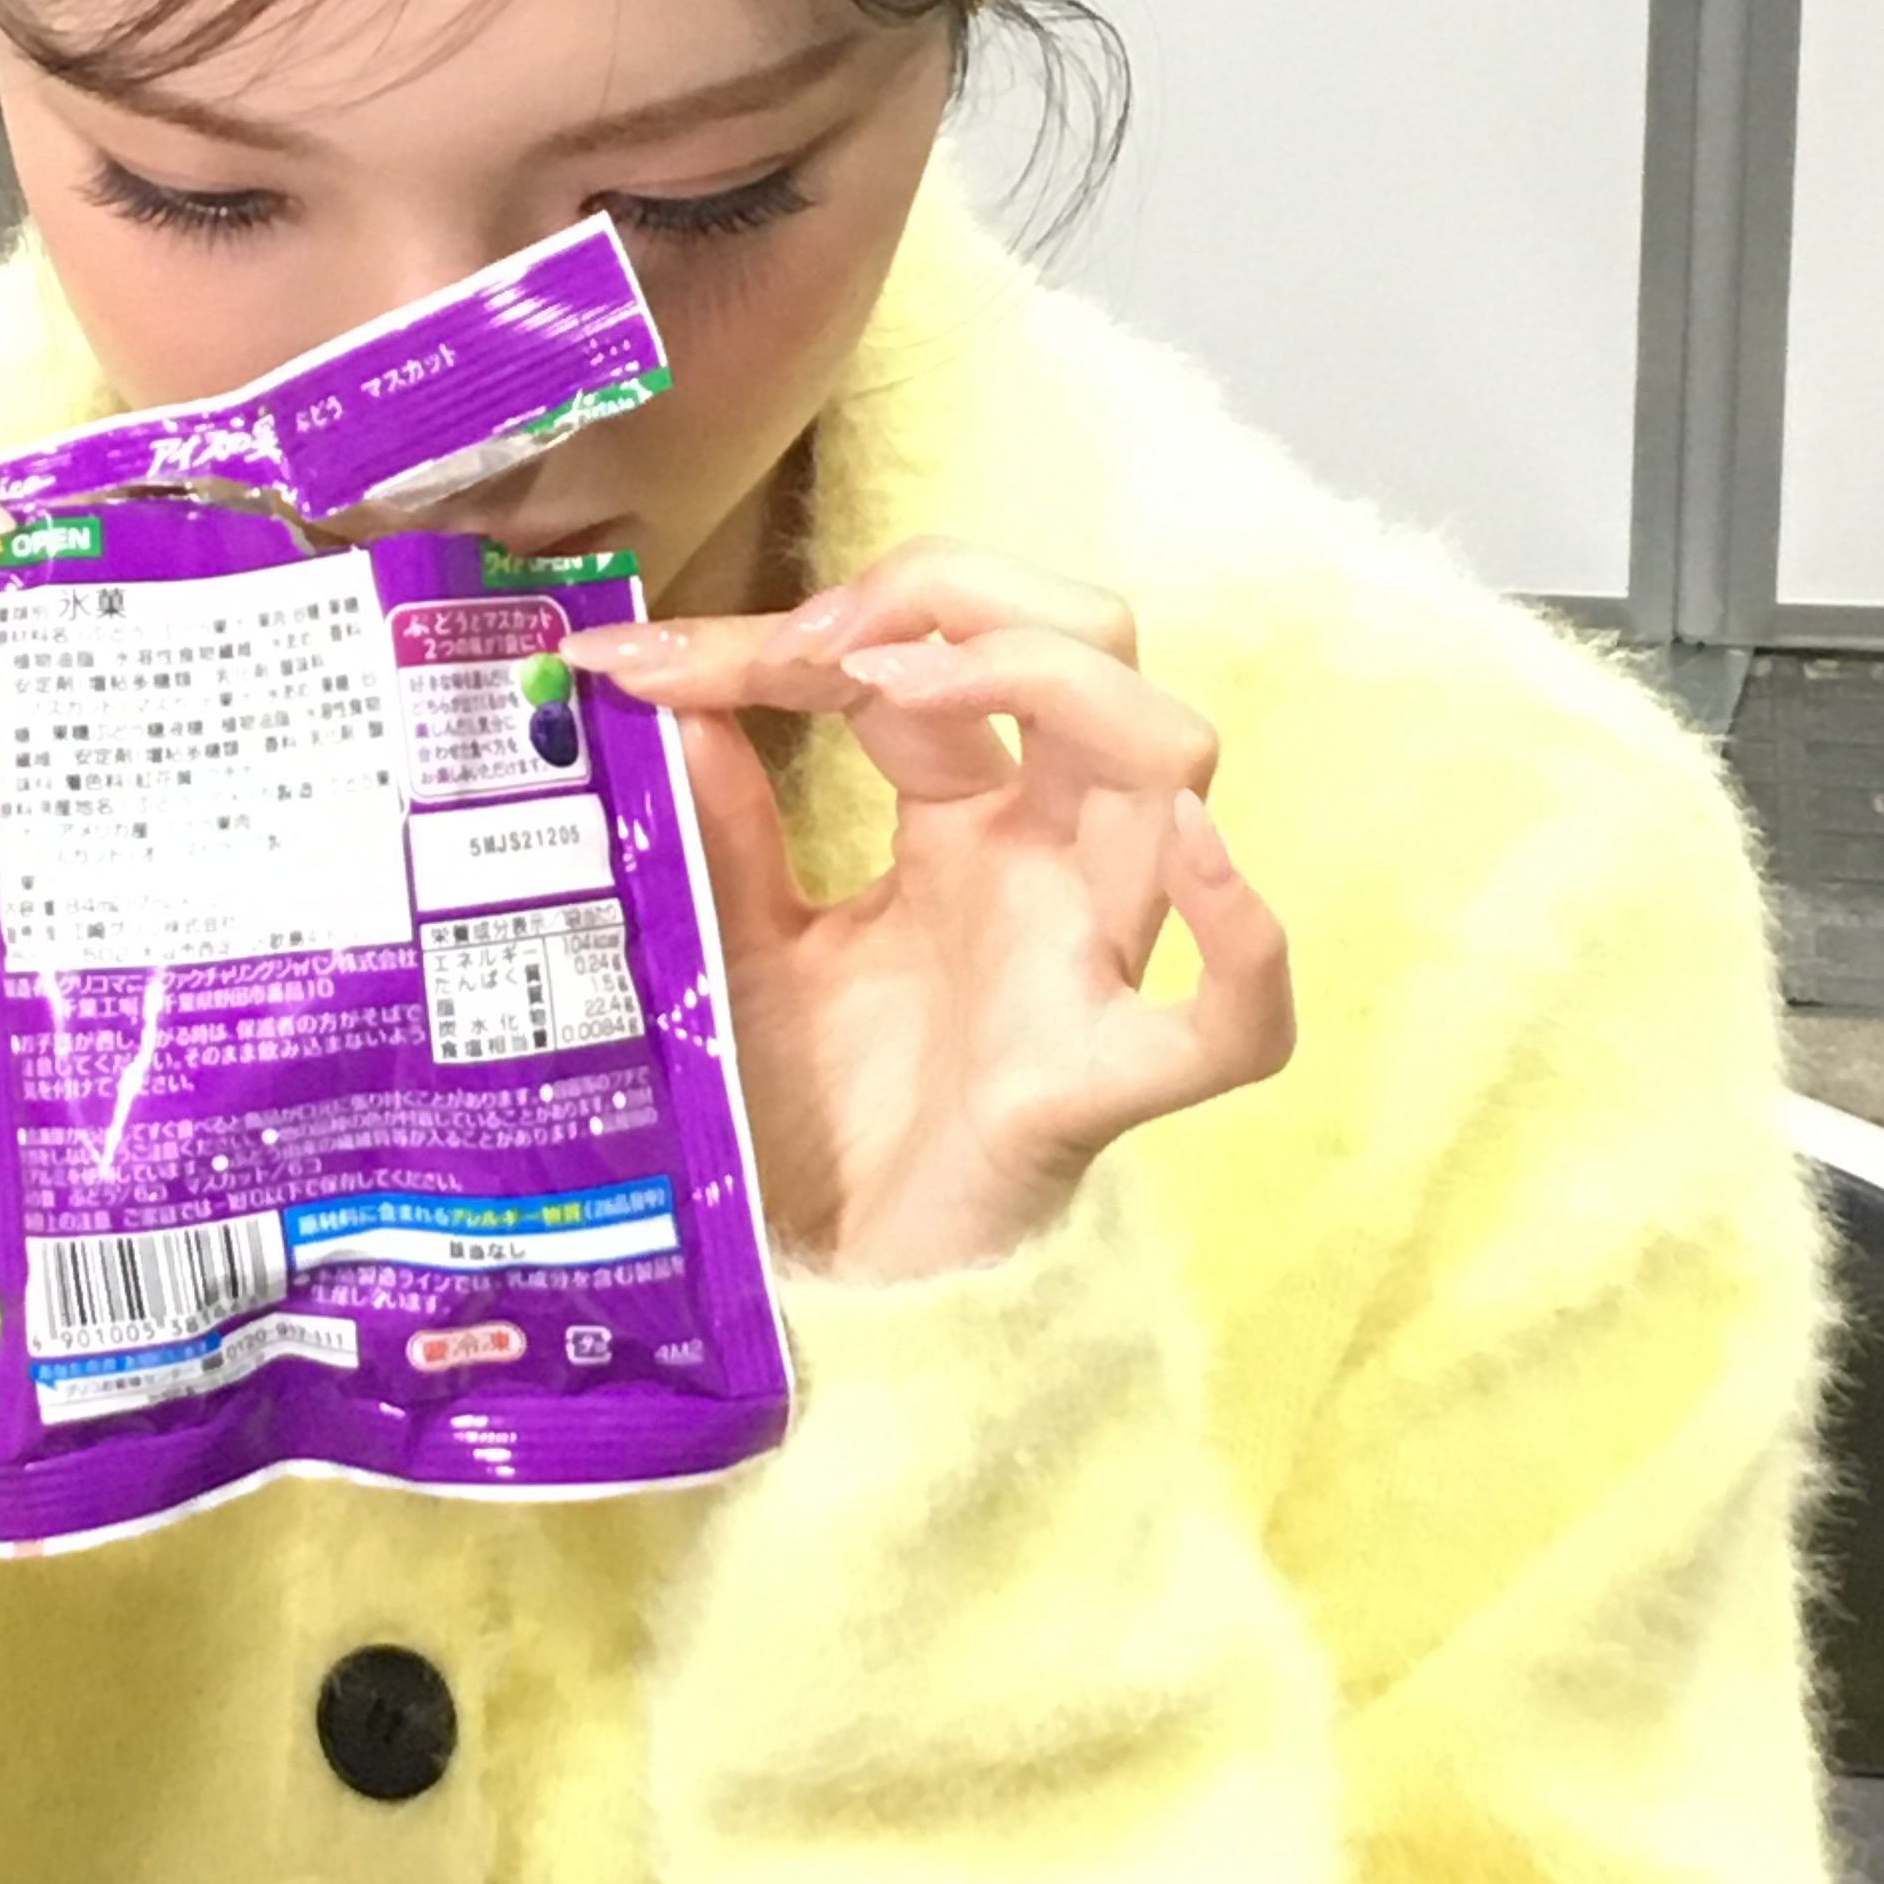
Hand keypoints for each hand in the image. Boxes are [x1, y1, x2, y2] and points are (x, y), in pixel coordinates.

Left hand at [564, 537, 1296, 1285]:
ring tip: (906, 689)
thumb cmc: (803, 1116)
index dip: (803, 625)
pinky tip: (1183, 855)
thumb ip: (722, 828)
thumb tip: (662, 697)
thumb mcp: (738, 943)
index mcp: (964, 818)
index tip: (643, 660)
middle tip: (815, 648)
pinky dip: (1240, 937)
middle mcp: (1045, 863)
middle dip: (965, 596)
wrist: (809, 1286)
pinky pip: (1229, 1025)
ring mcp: (1085, 962)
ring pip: (1175, 764)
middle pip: (1093, 645)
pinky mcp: (1092, 1085)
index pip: (929, 654)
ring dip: (1062, 684)